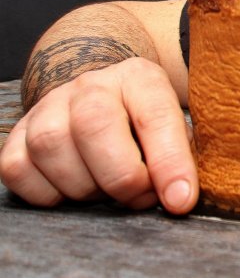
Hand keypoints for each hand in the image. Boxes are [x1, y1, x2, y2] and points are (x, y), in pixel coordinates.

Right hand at [0, 58, 197, 213]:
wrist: (108, 102)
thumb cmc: (149, 127)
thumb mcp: (178, 130)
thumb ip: (182, 158)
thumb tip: (178, 197)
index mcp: (140, 78)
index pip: (155, 115)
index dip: (169, 162)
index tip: (180, 200)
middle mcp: (91, 85)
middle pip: (94, 125)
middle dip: (122, 176)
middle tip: (141, 198)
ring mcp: (49, 106)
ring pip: (51, 147)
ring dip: (85, 187)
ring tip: (109, 192)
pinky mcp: (18, 133)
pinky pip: (17, 169)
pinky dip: (47, 194)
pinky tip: (74, 192)